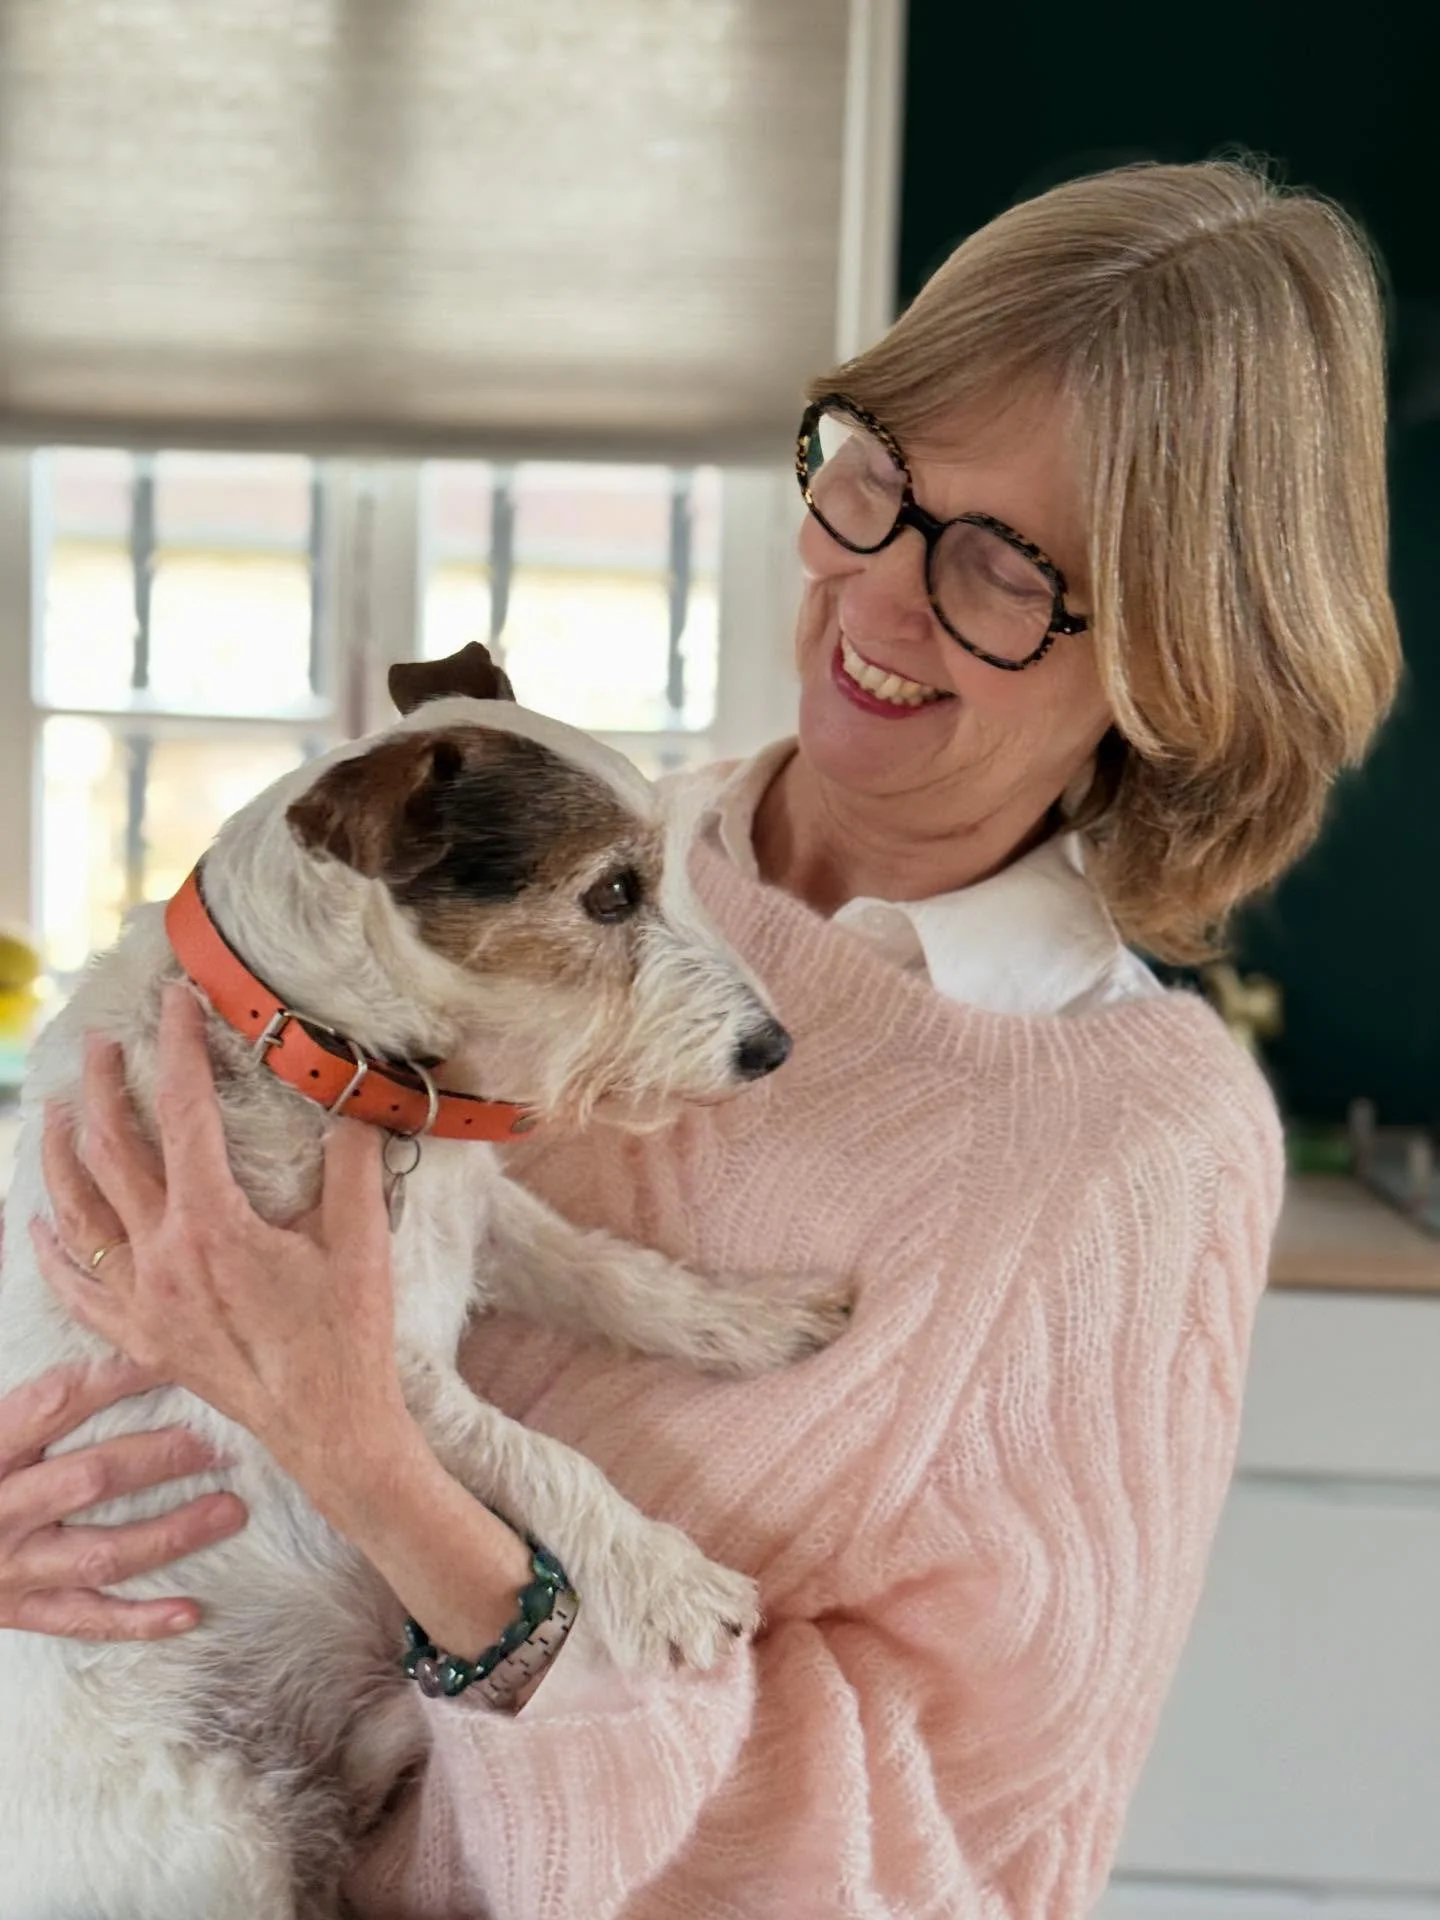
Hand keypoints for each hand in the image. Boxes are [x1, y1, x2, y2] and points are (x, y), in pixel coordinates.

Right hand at [0, 1355, 244, 1638]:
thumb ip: (27, 1402)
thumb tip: (103, 1329)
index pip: (51, 1404)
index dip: (112, 1379)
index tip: (169, 1357)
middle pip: (89, 1479)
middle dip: (161, 1458)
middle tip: (220, 1442)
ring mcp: (9, 1569)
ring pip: (101, 1554)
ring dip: (172, 1533)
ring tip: (231, 1510)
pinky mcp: (19, 1612)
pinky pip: (85, 1621)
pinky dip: (138, 1622)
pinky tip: (192, 1612)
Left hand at [30, 983, 413, 1522]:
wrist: (332, 1429)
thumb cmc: (349, 1335)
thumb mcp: (361, 1237)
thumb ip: (352, 1159)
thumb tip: (354, 1098)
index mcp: (213, 1224)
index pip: (182, 1113)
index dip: (176, 1050)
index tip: (174, 1005)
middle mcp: (163, 1257)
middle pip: (110, 1151)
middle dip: (101, 1087)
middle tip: (100, 1045)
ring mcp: (144, 1302)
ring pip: (77, 1213)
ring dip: (61, 1154)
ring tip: (56, 1111)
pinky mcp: (142, 1339)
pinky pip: (76, 1288)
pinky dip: (52, 1251)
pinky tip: (40, 1223)